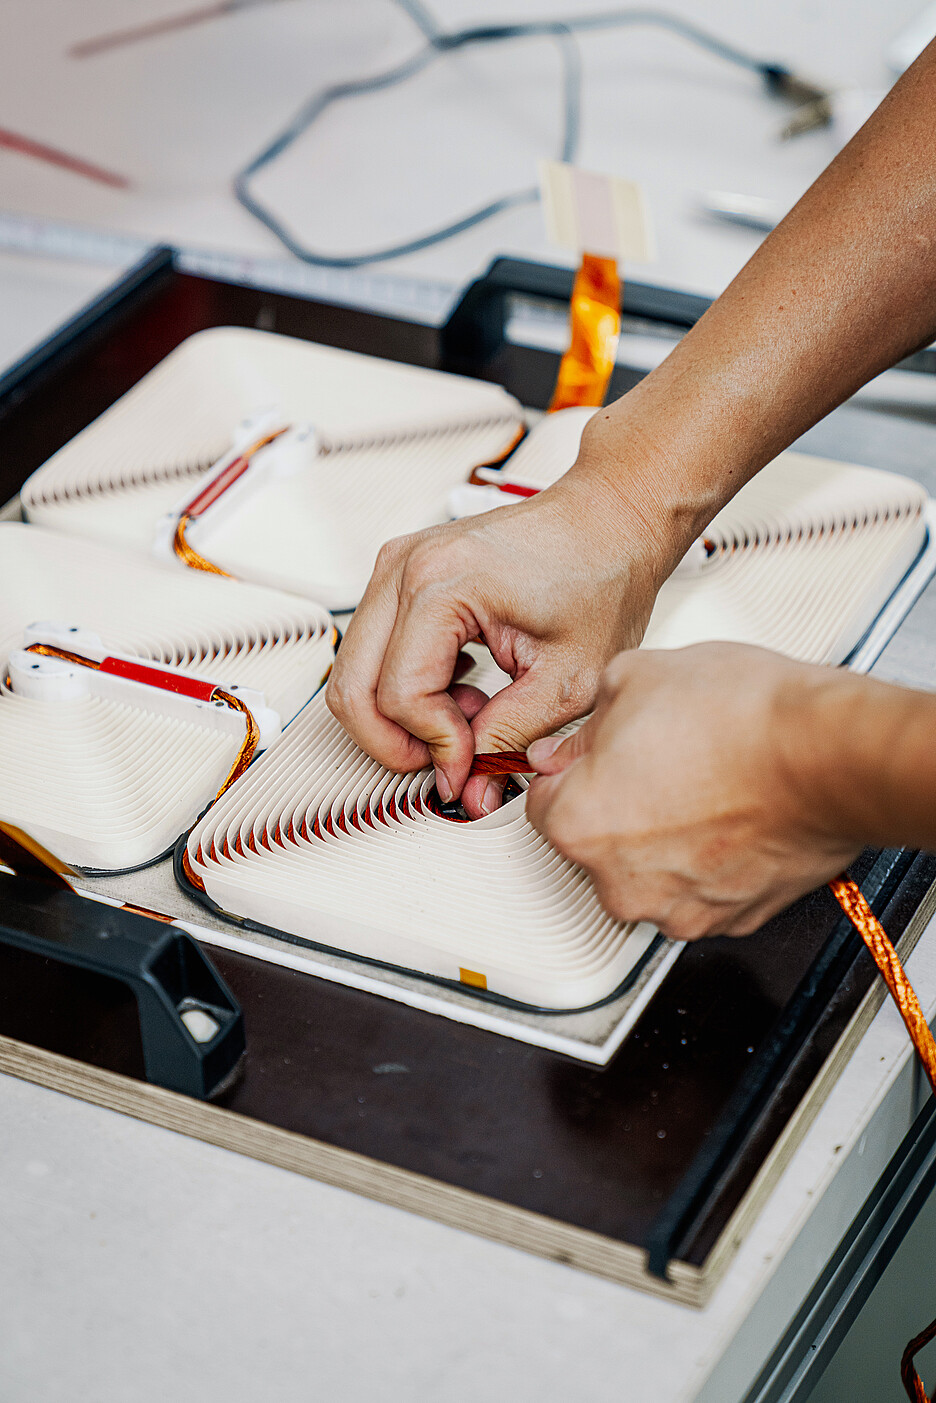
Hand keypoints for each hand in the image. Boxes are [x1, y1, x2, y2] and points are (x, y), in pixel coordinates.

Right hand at [327, 432, 682, 817]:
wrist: (608, 523)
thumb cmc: (600, 579)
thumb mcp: (569, 681)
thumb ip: (509, 740)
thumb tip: (470, 790)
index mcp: (443, 584)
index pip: (401, 695)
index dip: (435, 746)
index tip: (473, 767)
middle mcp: (405, 567)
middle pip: (352, 688)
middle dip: (397, 742)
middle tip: (452, 761)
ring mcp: (395, 566)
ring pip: (353, 674)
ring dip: (400, 715)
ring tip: (470, 715)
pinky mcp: (400, 575)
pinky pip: (371, 651)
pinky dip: (403, 686)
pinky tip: (462, 688)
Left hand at [526, 643, 864, 939]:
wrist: (827, 755)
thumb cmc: (742, 719)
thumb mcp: (634, 678)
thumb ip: (585, 722)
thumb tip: (572, 743)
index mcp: (578, 825)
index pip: (541, 802)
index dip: (570, 768)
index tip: (594, 756)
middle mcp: (619, 883)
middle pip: (593, 843)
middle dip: (616, 804)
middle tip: (658, 760)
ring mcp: (677, 908)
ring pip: (647, 871)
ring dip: (663, 838)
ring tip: (702, 785)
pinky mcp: (730, 918)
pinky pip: (699, 889)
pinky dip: (709, 860)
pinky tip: (731, 815)